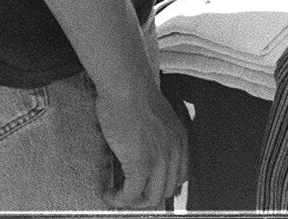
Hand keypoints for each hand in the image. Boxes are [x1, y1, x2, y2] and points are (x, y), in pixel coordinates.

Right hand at [97, 82, 188, 209]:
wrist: (127, 86)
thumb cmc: (134, 94)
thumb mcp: (155, 117)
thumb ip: (156, 135)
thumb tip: (141, 149)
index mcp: (179, 139)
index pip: (179, 177)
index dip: (161, 186)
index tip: (144, 187)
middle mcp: (174, 151)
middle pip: (166, 191)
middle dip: (145, 197)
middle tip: (126, 194)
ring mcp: (159, 159)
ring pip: (151, 199)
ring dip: (131, 202)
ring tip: (116, 195)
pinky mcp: (140, 164)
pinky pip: (131, 195)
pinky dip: (118, 199)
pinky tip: (107, 192)